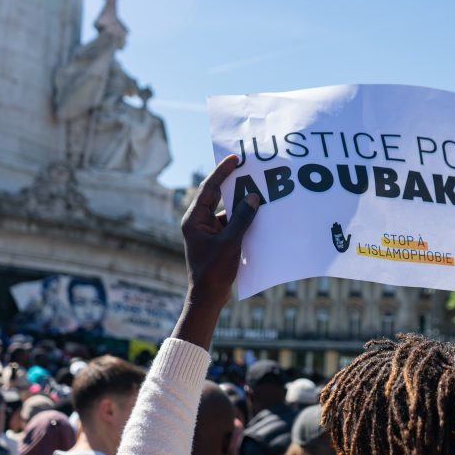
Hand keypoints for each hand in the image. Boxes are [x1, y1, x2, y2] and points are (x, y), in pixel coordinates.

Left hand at [181, 155, 259, 308]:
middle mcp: (198, 222)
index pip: (209, 188)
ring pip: (227, 211)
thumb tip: (253, 197)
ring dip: (242, 205)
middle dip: (234, 185)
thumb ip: (243, 218)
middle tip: (249, 169)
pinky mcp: (216, 240)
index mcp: (194, 219)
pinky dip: (244, 220)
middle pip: (217, 196)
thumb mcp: (231, 242)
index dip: (222, 171)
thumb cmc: (214, 271)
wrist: (207, 297)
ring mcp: (207, 231)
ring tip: (259, 193)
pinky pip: (231, 224)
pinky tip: (259, 217)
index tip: (234, 158)